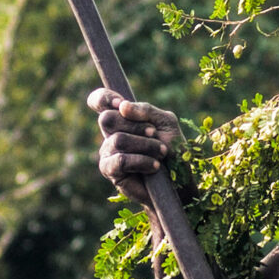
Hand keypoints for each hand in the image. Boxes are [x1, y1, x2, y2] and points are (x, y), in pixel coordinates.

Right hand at [87, 88, 183, 205]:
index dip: (105, 98)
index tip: (121, 103)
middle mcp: (111, 133)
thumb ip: (146, 110)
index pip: (100, 101)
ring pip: (118, 140)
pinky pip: (121, 160)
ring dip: (146, 145)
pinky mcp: (110, 170)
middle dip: (136, 126)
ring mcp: (108, 151)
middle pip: (108, 119)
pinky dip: (142, 161)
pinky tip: (155, 166)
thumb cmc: (173, 149)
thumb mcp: (166, 123)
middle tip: (155, 134)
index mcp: (123, 117)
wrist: (178, 180)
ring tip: (161, 152)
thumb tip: (123, 106)